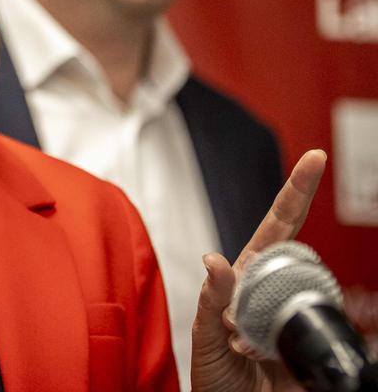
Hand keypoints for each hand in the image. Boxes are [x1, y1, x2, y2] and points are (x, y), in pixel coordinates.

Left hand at [190, 149, 326, 391]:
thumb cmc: (214, 377)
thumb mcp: (203, 338)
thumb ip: (210, 300)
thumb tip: (215, 260)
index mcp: (246, 279)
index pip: (277, 226)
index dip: (296, 191)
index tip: (315, 158)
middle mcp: (276, 291)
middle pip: (301, 258)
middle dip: (290, 273)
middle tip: (250, 318)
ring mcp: (298, 316)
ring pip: (314, 297)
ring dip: (282, 323)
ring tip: (249, 352)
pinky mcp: (315, 344)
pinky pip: (325, 334)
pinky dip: (307, 346)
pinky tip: (270, 361)